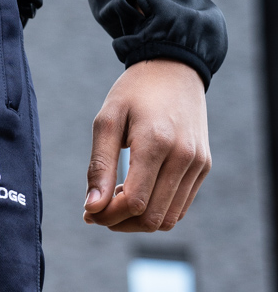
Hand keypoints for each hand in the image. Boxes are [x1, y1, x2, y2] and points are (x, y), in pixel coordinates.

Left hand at [83, 59, 210, 232]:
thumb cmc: (134, 93)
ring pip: (166, 220)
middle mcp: (184, 156)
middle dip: (119, 223)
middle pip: (150, 218)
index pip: (134, 202)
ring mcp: (198, 163)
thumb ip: (99, 166)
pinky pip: (178, 209)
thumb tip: (92, 209)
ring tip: (118, 198)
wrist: (175, 69)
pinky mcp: (203, 167)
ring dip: (137, 221)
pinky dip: (155, 212)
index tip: (89, 210)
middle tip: (99, 209)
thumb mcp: (107, 121)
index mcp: (157, 142)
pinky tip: (137, 193)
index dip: (107, 216)